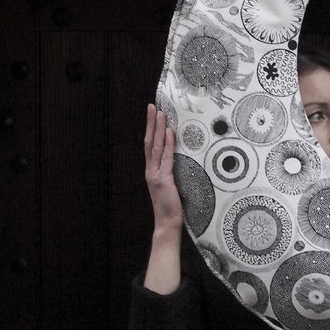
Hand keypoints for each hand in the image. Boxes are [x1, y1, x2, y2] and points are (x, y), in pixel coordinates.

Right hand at [144, 104, 183, 229]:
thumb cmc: (172, 206)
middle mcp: (150, 170)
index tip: (153, 115)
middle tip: (152, 106)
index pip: (150, 145)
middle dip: (151, 123)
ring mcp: (155, 174)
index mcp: (151, 171)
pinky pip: (166, 158)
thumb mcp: (171, 185)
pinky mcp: (164, 179)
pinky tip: (170, 132)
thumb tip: (180, 159)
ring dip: (158, 128)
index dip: (151, 129)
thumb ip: (171, 171)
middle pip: (149, 141)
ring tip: (160, 113)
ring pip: (155, 146)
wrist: (167, 223)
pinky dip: (168, 144)